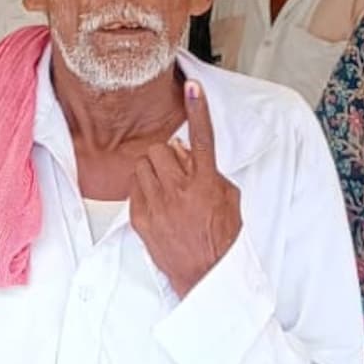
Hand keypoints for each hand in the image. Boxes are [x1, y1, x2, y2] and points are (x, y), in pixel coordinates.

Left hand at [130, 80, 241, 297]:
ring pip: (144, 165)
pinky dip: (144, 188)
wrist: (207, 275)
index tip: (193, 88)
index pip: (203, 138)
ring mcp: (158, 205)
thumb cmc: (221, 239)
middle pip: (161, 149)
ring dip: (154, 170)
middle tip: (177, 170)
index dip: (199, 110)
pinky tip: (157, 201)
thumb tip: (189, 153)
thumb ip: (211, 171)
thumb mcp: (228, 199)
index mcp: (206, 183)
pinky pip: (134, 187)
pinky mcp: (141, 218)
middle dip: (168, 155)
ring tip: (166, 187)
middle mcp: (180, 191)